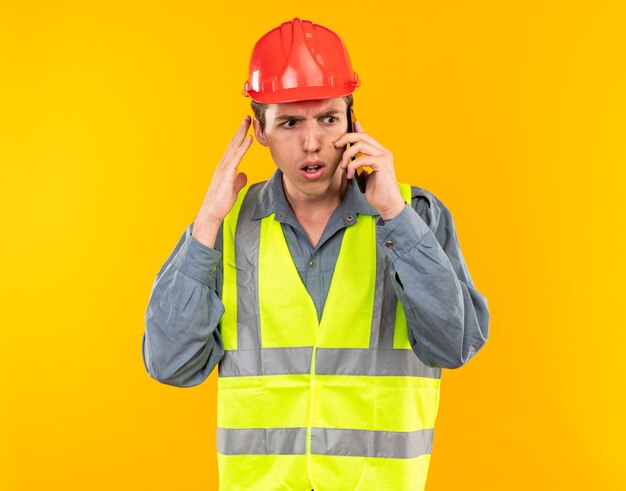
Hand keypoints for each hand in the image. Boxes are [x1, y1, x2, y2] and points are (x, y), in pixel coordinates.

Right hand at [192, 116, 252, 246]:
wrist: (212, 211)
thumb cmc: (221, 202)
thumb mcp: (233, 189)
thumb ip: (238, 180)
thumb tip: (243, 175)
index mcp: (225, 167)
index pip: (234, 149)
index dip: (240, 137)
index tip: (246, 127)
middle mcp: (223, 164)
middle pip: (233, 143)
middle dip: (240, 129)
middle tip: (247, 117)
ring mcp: (224, 168)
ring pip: (234, 146)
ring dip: (241, 133)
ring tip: (248, 122)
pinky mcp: (227, 173)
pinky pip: (236, 157)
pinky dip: (243, 146)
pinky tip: (248, 138)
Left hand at [335, 121, 405, 220]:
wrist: (388, 205)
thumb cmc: (378, 193)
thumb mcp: (366, 176)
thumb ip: (362, 167)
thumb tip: (352, 162)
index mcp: (381, 154)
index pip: (367, 136)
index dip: (358, 129)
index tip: (349, 124)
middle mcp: (384, 152)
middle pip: (363, 136)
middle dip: (347, 138)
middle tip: (336, 145)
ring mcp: (384, 157)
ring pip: (360, 145)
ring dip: (347, 155)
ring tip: (343, 167)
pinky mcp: (382, 163)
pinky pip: (361, 159)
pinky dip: (351, 166)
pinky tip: (349, 175)